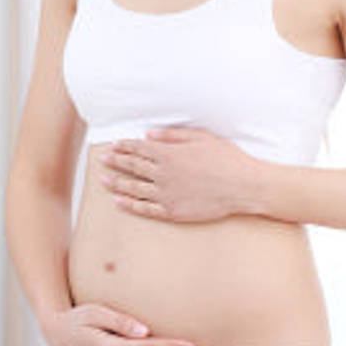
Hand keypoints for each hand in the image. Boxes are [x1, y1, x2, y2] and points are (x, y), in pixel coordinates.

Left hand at [99, 126, 258, 222]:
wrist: (243, 186)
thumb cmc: (226, 158)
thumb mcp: (200, 137)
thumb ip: (172, 136)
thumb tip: (148, 134)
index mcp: (168, 153)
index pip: (139, 148)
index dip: (124, 146)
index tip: (113, 145)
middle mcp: (163, 174)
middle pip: (132, 167)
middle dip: (115, 162)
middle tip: (101, 160)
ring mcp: (166, 194)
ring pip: (134, 188)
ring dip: (116, 183)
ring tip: (103, 180)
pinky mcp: (172, 211)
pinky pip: (145, 208)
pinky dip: (130, 205)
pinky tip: (119, 202)